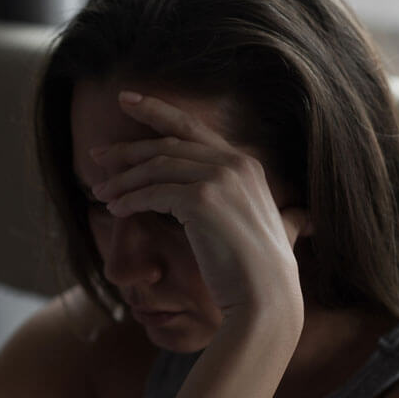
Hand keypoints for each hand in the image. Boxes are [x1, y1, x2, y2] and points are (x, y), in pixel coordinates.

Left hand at [89, 91, 308, 321]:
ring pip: (155, 168)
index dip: (155, 110)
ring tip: (100, 192)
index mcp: (246, 164)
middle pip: (166, 145)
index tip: (125, 100)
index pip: (191, 127)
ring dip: (123, 180)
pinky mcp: (202, 200)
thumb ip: (285, 215)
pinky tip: (115, 209)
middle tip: (97, 156)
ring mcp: (219, 179)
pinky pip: (154, 193)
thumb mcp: (279, 229)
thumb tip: (301, 216)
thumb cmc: (264, 272)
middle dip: (127, 149)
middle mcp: (234, 163)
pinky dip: (130, 200)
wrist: (266, 297)